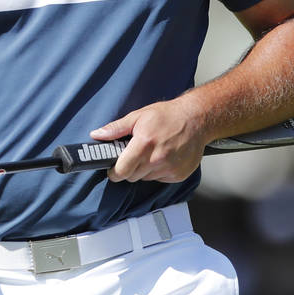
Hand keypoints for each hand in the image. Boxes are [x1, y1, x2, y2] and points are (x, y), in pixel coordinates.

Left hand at [90, 97, 208, 182]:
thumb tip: (97, 135)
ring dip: (144, 170)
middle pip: (132, 177)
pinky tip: (163, 157)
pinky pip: (160, 179)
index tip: (112, 169)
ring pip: (146, 178)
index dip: (114, 172)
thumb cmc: (167, 116)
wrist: (196, 119)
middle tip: (134, 155)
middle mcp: (157, 159)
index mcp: (144, 144)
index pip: (121, 171)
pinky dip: (158, 171)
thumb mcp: (138, 116)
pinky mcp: (179, 174)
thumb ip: (116, 128)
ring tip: (151, 152)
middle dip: (129, 168)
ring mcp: (169, 168)